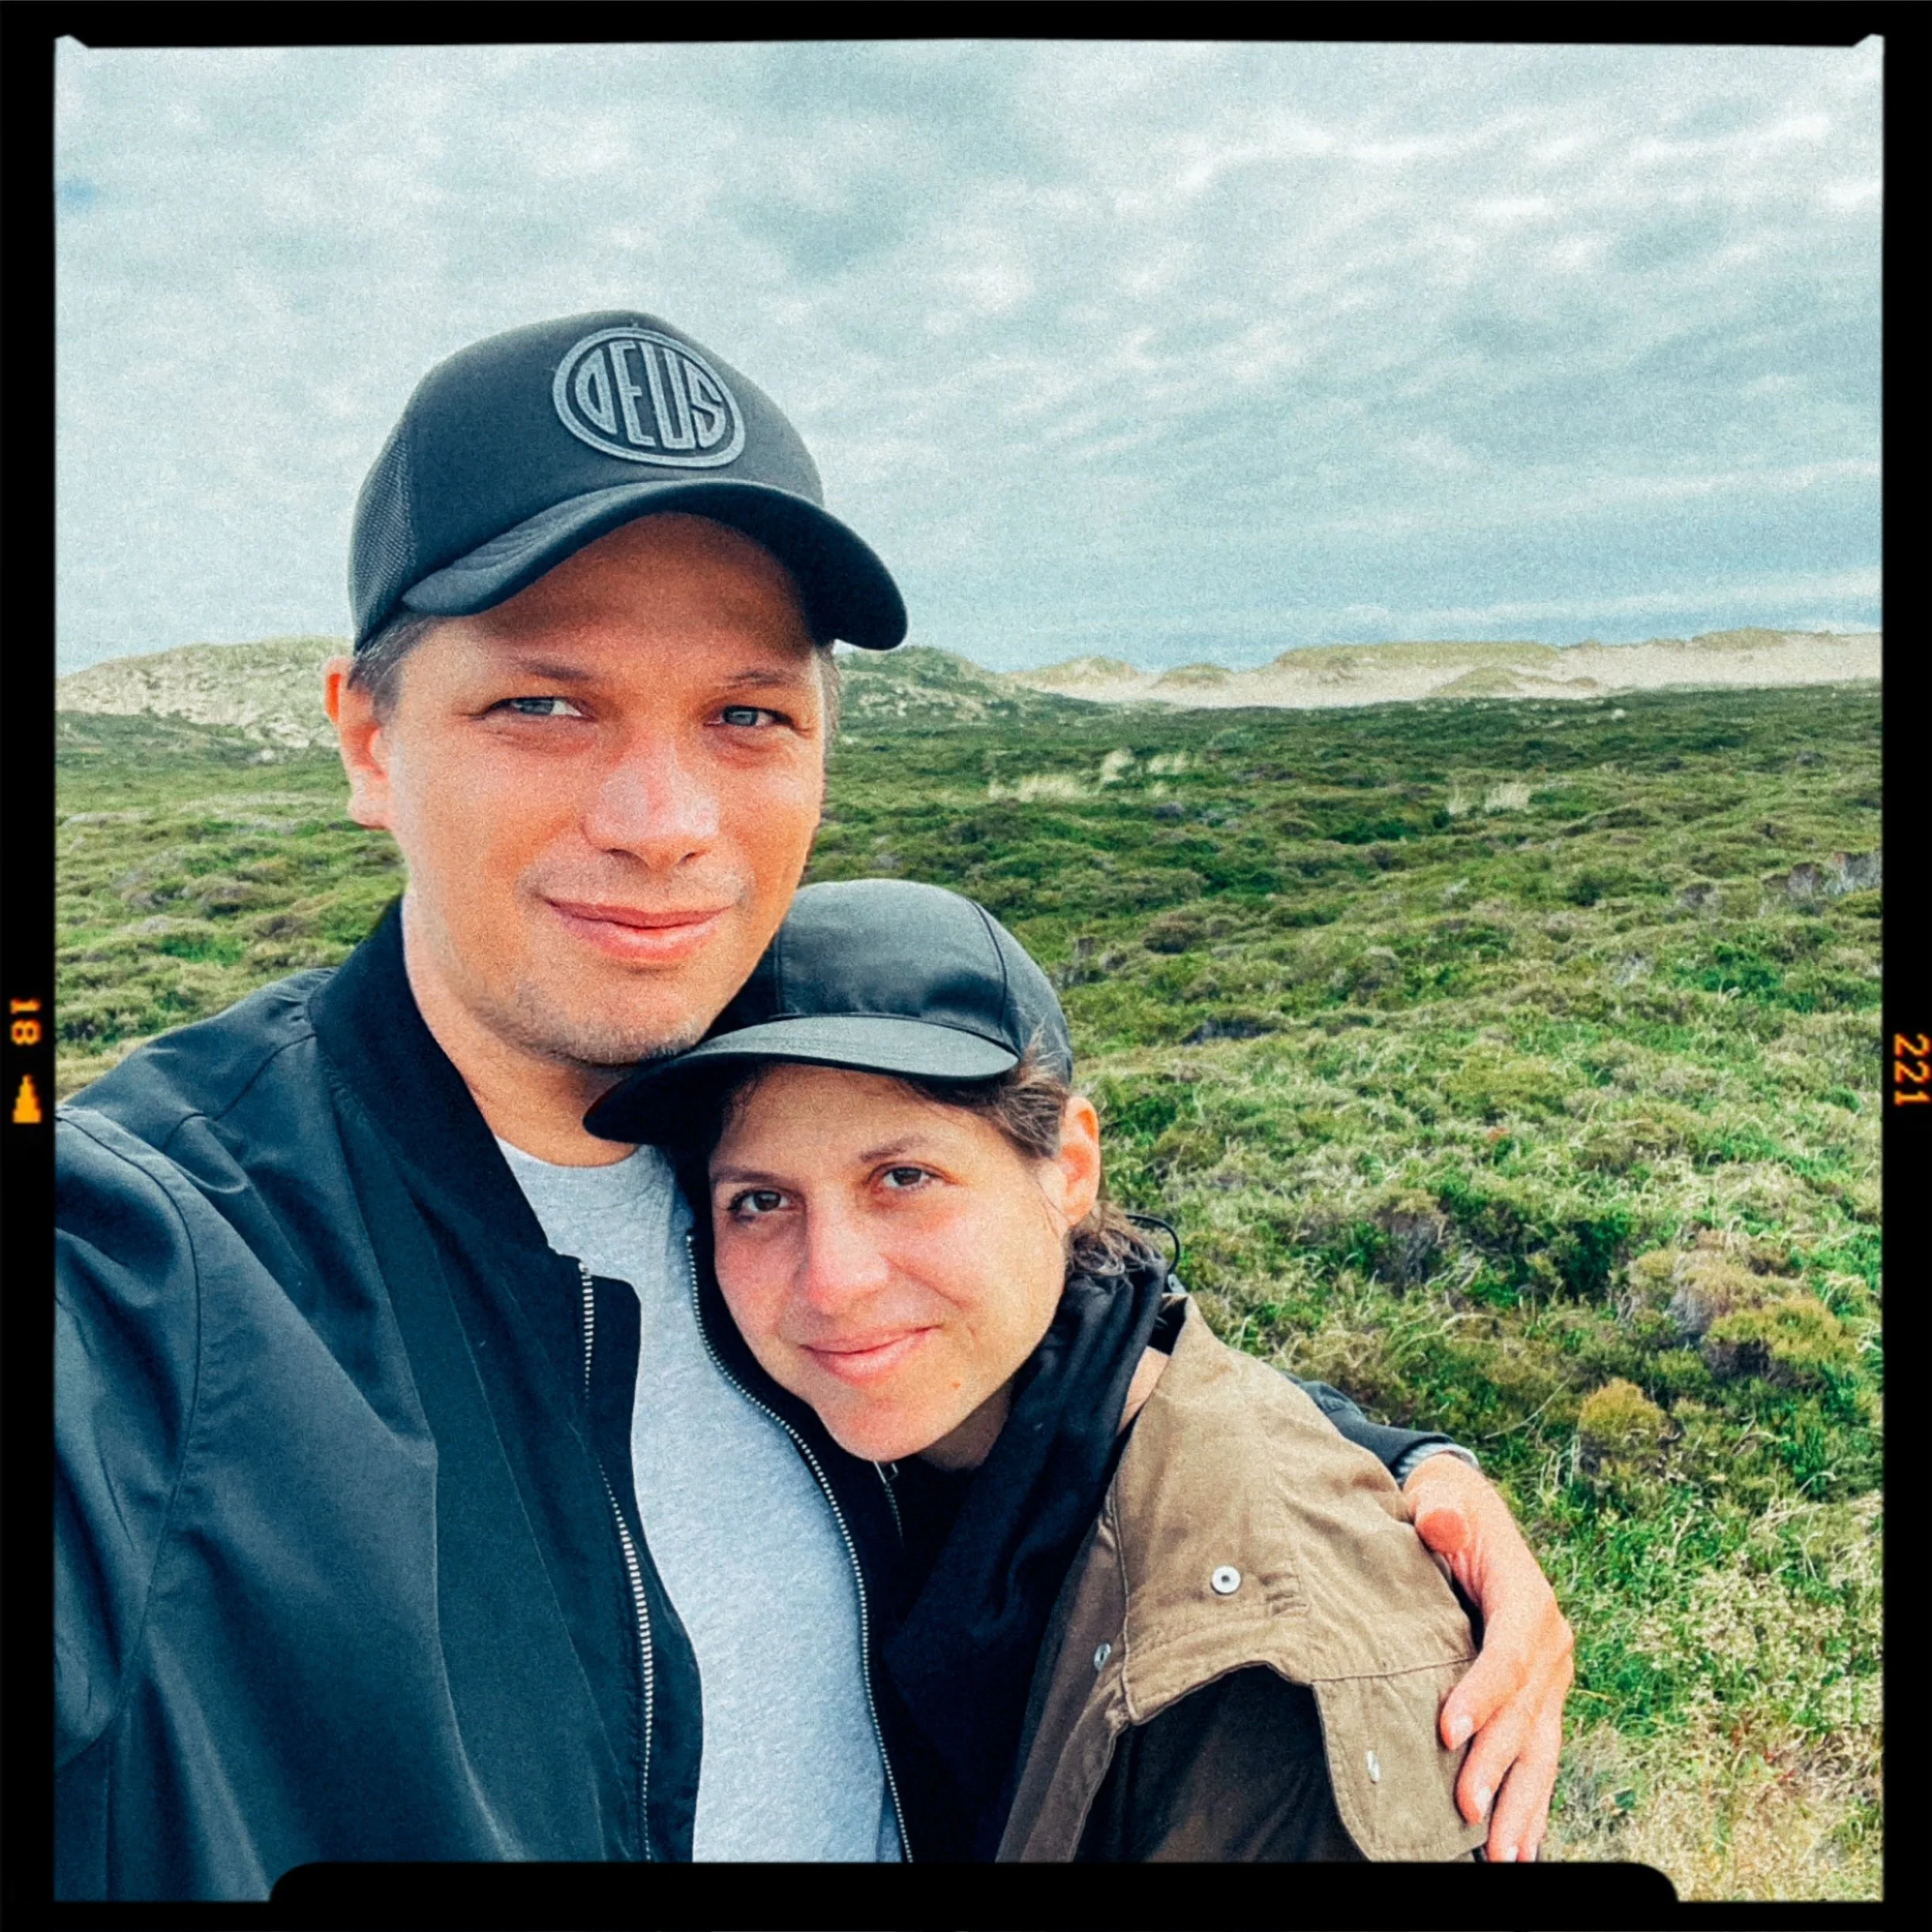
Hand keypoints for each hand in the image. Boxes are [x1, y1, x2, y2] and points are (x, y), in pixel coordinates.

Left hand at [1402, 1453, 1572, 1862]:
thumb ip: (1442, 1513)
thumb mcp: (1442, 1499)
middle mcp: (1549, 1644)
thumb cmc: (1448, 1509)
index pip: (1506, 1655)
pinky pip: (1540, 1755)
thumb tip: (1439, 1520)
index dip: (1481, 1693)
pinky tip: (1523, 1846)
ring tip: (1504, 1853)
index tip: (1448, 1731)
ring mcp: (1549, 1677)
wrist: (1470, 1512)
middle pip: (1525, 1714)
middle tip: (1467, 1809)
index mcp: (1527, 1599)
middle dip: (1497, 1765)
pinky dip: (1532, 1802)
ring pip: (1540, 1749)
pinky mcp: (1540, 1699)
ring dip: (1522, 1803)